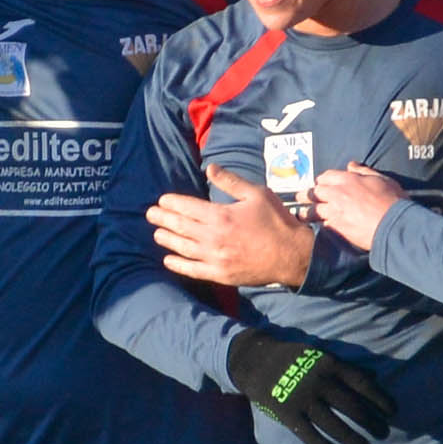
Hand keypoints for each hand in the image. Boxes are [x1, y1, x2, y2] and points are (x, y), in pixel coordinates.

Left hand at [150, 168, 316, 289]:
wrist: (292, 255)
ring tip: (156, 234)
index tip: (162, 200)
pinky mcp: (220, 274)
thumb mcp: (256, 193)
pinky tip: (168, 260)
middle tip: (150, 214)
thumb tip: (209, 169)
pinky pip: (193, 270)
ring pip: (182, 248)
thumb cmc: (276, 221)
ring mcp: (215, 258)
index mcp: (220, 215)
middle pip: (180, 226)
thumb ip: (230, 181)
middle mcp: (213, 237)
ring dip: (166, 239)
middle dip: (162, 219)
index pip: (187, 207)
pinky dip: (178, 265)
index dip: (171, 203)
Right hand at [224, 330, 397, 443]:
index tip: (392, 412)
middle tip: (382, 434)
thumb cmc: (294, 358)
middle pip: (352, 407)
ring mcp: (303, 398)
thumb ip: (345, 367)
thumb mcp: (321, 354)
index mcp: (330, 365)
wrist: (256, 360)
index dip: (379, 399)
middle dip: (370, 422)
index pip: (362, 384)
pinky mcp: (287, 413)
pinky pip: (309, 434)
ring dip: (352, 439)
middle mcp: (320, 382)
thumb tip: (374, 378)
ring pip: (333, 424)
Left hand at [309, 163, 410, 250]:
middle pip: (314, 192)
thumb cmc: (392, 201)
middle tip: (299, 197)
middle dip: (306, 194)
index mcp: (348, 180)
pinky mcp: (336, 228)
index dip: (322, 181)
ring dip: (305, 212)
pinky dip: (319, 225)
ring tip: (298, 214)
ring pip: (312, 211)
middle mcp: (337, 194)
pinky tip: (315, 228)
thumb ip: (364, 171)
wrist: (393, 226)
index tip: (320, 185)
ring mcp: (335, 212)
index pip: (326, 176)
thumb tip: (351, 165)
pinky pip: (322, 225)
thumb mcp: (381, 179)